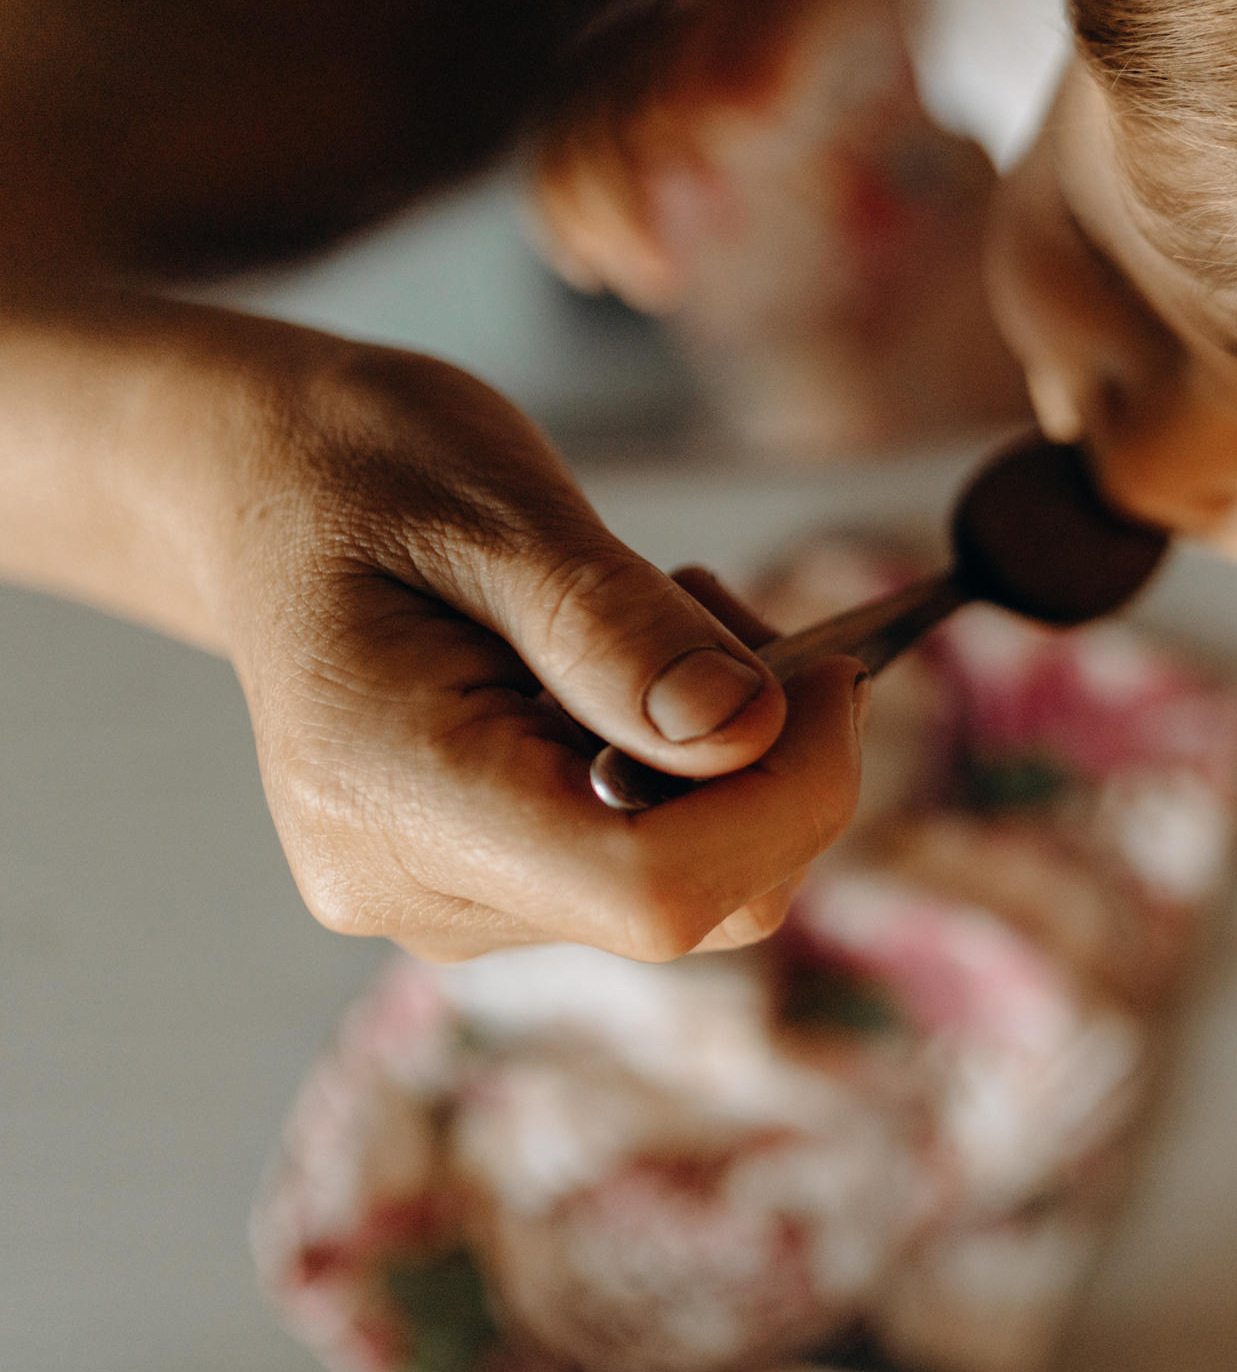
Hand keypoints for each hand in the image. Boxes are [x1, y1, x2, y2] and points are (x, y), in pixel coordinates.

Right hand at [213, 341, 864, 961]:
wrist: (267, 488)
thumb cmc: (364, 469)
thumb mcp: (497, 507)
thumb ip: (616, 630)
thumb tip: (743, 731)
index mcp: (387, 793)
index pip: (651, 889)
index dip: (787, 797)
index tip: (834, 671)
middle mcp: (408, 885)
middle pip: (689, 901)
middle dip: (773, 767)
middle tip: (729, 607)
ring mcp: (445, 902)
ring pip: (689, 889)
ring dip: (738, 760)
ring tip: (668, 612)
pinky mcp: (485, 887)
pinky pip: (648, 863)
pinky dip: (694, 770)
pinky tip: (636, 668)